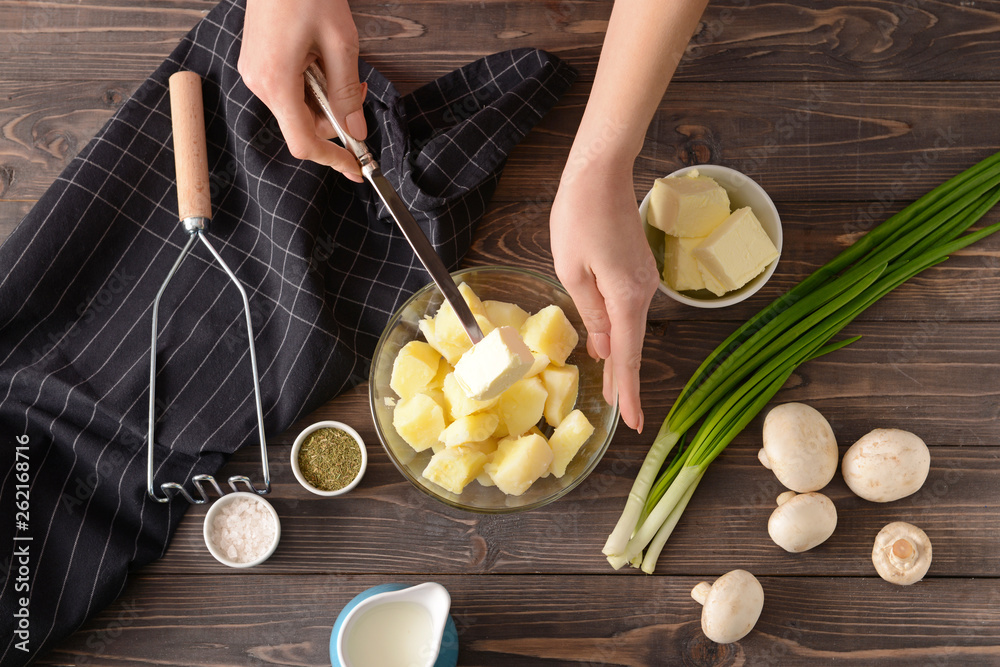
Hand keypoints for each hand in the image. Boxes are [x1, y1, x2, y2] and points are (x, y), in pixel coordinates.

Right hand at [238, 0, 366, 180]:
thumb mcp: (340, 43)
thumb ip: (348, 92)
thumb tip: (356, 131)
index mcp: (276, 82)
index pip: (304, 142)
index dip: (332, 160)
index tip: (356, 168)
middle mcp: (258, 82)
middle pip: (303, 125)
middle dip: (335, 116)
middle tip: (360, 88)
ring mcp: (254, 72)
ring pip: (297, 107)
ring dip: (324, 96)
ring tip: (335, 60)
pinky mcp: (257, 62)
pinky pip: (287, 89)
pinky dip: (310, 84)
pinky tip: (319, 57)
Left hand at [550, 160, 659, 432]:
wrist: (600, 173)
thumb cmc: (578, 215)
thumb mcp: (572, 270)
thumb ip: (590, 312)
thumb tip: (603, 348)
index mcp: (626, 296)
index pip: (627, 355)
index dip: (629, 390)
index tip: (633, 421)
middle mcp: (642, 291)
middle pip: (633, 345)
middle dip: (626, 380)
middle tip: (625, 414)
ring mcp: (643, 279)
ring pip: (631, 328)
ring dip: (622, 356)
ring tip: (615, 390)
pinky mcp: (638, 269)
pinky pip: (629, 309)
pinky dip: (621, 331)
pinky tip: (609, 347)